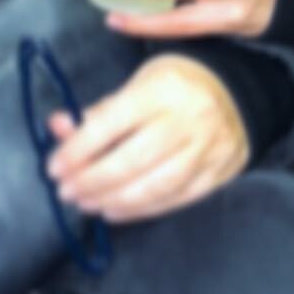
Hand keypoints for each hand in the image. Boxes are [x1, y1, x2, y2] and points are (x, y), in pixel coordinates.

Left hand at [46, 54, 248, 223]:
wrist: (238, 92)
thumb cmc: (178, 85)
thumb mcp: (139, 83)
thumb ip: (99, 110)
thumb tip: (58, 126)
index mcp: (161, 90)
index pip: (111, 123)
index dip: (78, 149)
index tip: (54, 166)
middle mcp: (186, 120)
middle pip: (131, 161)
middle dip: (91, 180)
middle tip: (66, 190)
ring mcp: (205, 150)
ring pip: (154, 186)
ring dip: (113, 200)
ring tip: (87, 203)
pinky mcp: (216, 174)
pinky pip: (174, 199)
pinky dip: (141, 210)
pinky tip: (115, 210)